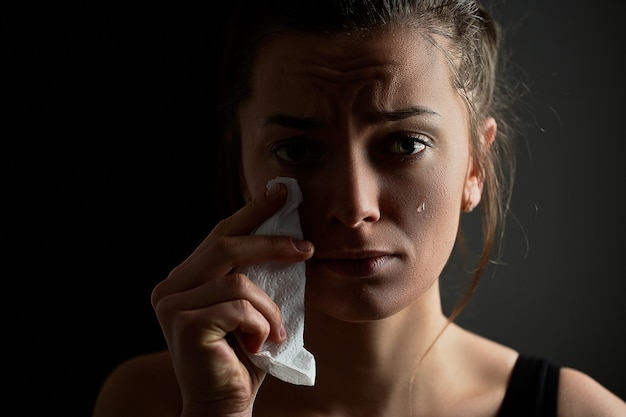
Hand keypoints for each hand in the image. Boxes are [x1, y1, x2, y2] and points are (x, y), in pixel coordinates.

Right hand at [151, 183, 313, 416]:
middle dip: (272, 243)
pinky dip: (261, 325)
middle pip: (226, 246)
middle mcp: (170, 286)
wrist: (227, 406)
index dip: (252, 212)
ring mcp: (172, 304)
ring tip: (276, 332)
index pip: (220, 235)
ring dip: (270, 307)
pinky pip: (239, 306)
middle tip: (307, 248)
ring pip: (238, 280)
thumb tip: (290, 235)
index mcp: (185, 279)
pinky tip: (259, 346)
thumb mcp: (254, 307)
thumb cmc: (245, 357)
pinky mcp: (183, 323)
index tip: (281, 191)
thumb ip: (257, 275)